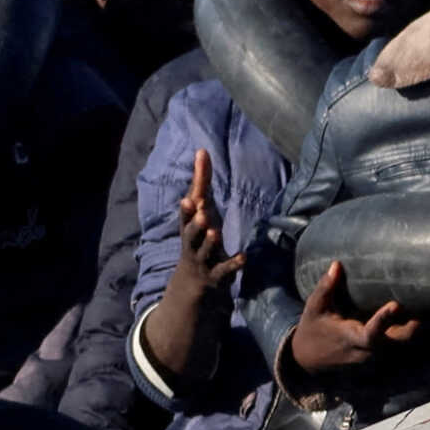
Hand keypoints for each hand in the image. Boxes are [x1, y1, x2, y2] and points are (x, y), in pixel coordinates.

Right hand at [171, 150, 242, 296]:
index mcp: (188, 227)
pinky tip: (243, 257)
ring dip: (209, 242)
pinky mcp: (217, 274)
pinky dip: (233, 264)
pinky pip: (224, 270)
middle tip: (201, 213)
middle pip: (190, 235)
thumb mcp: (200, 210)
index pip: (186, 217)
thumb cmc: (198, 235)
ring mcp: (203, 260)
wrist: (192, 279)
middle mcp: (193, 243)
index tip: (188, 200)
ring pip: (204, 251)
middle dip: (195, 224)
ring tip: (215, 231)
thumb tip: (202, 151)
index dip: (187, 210)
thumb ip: (201, 182)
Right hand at [287, 259, 421, 378]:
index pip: (371, 333)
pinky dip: (410, 329)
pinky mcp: (379, 355)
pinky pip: (400, 343)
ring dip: (416, 325)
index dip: (384, 320)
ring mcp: (375, 356)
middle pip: (398, 341)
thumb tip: (337, 264)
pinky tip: (420, 312)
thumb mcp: (314, 309)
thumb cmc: (313, 330)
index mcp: (351, 339)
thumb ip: (326, 288)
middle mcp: (367, 351)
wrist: (309, 360)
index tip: (396, 304)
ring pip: (403, 343)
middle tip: (428, 299)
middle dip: (414, 324)